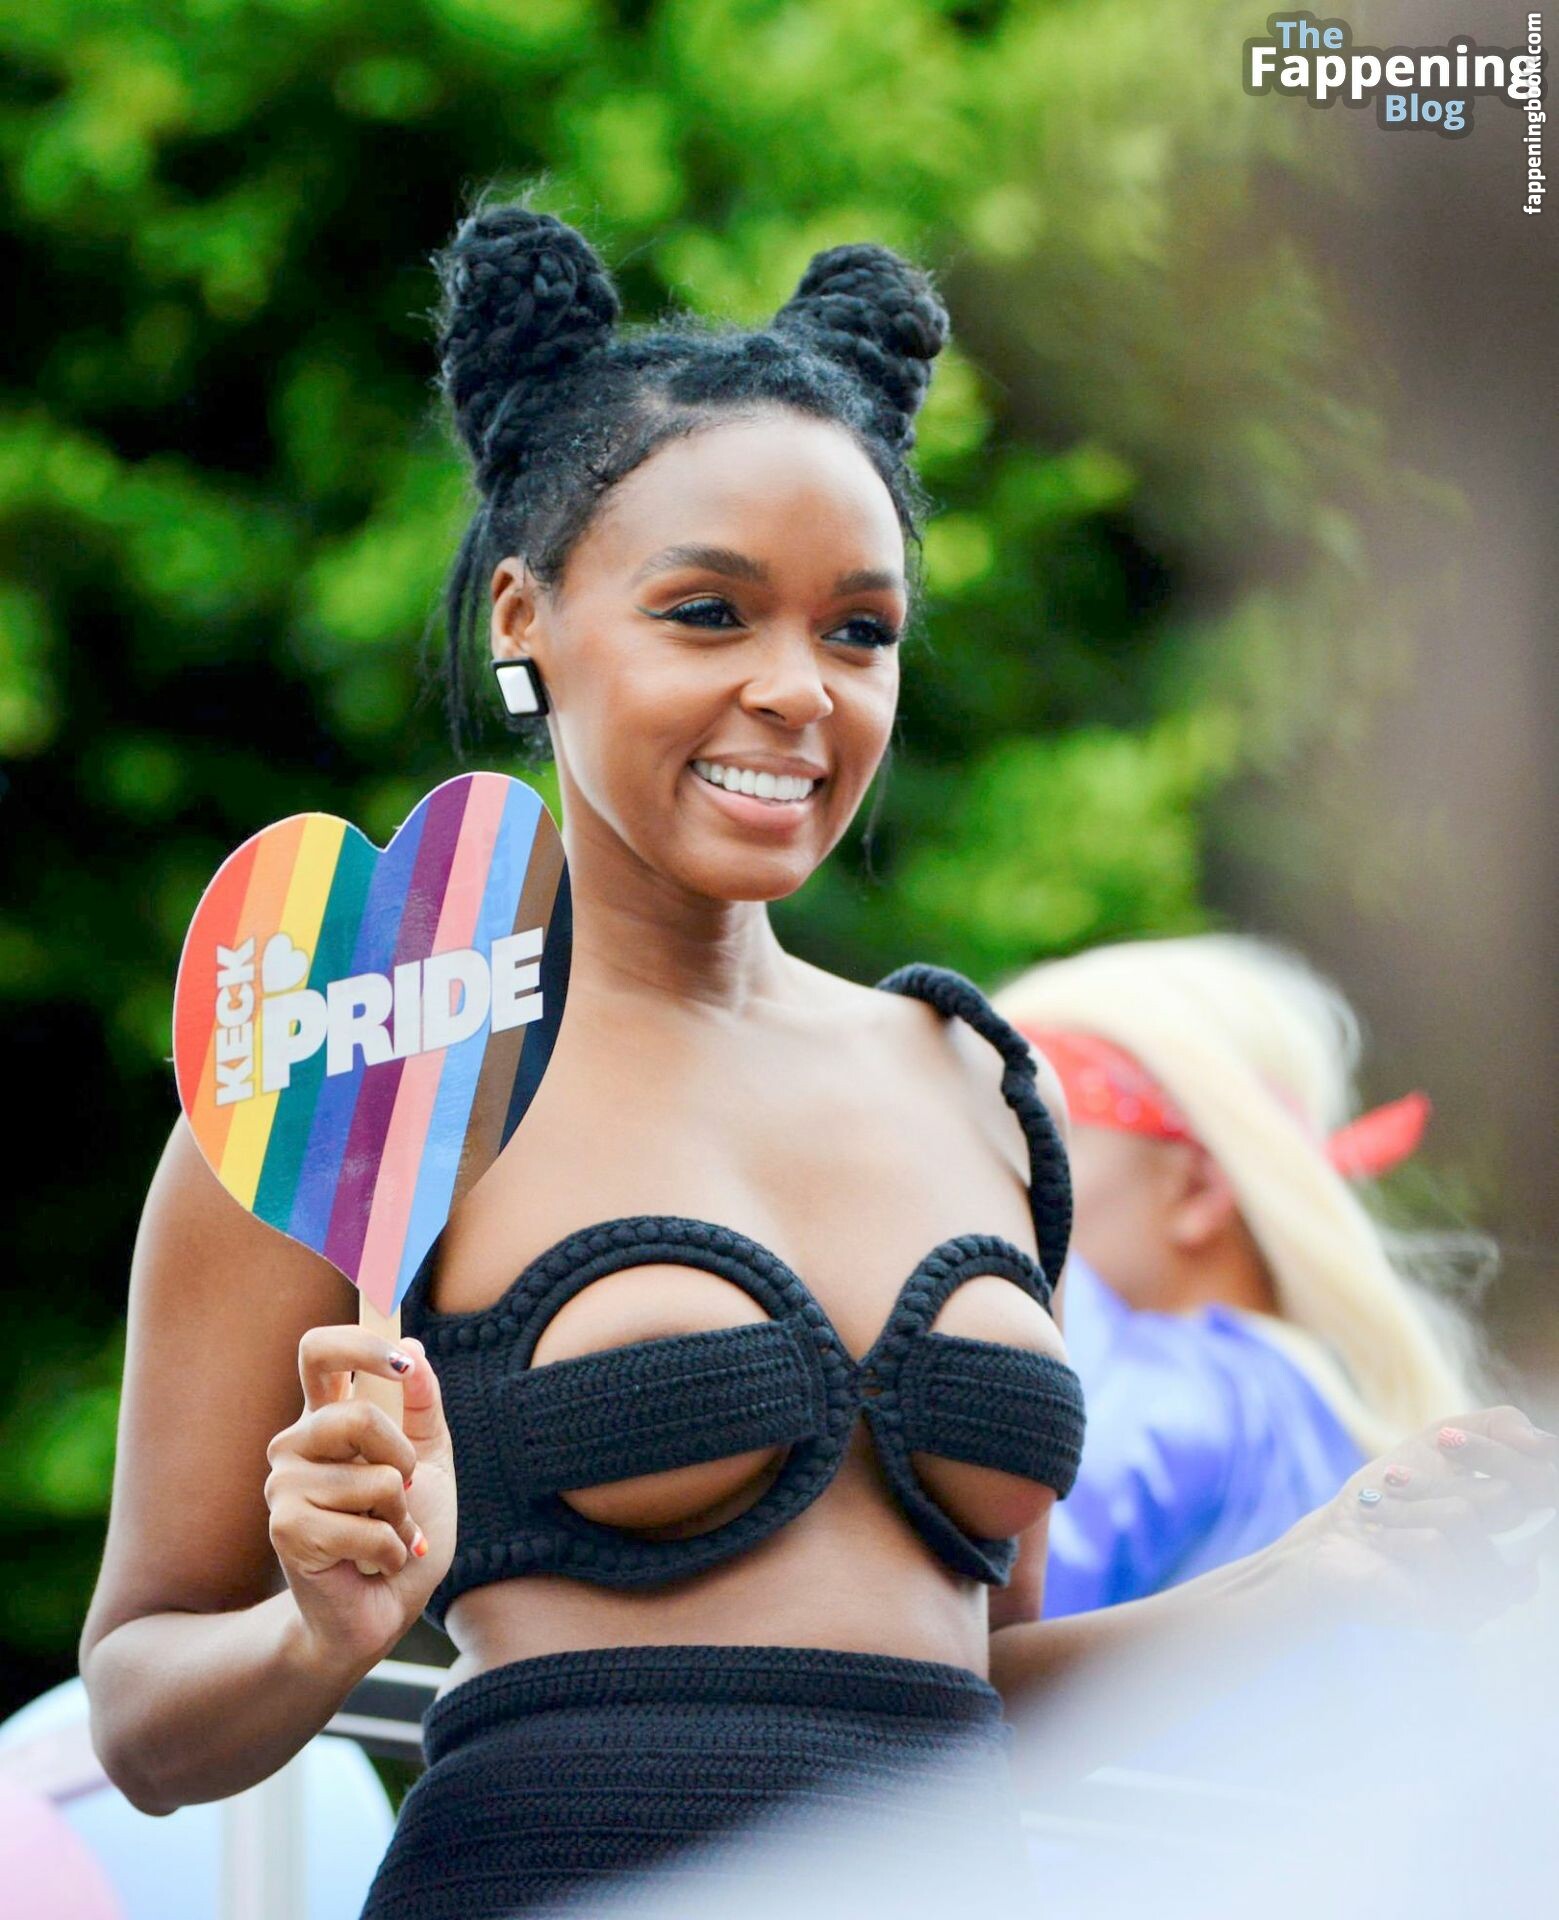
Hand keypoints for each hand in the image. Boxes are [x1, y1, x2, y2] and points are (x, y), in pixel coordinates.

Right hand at [265, 1329, 455, 1673]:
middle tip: (404, 1493)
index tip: (402, 1362)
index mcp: (325, 1420)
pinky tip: (375, 1562)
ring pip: (377, 1479)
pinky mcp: (286, 1528)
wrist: (381, 1609)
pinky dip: (392, 1549)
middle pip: (357, 1416)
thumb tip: (415, 1347)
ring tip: (387, 1537)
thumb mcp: (429, 1461)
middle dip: (402, 1460)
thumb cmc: (402, 1532)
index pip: (318, 1352)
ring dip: (401, 1518)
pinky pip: (369, 1526)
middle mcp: (295, 1445)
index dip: (357, 1343)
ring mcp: (284, 1486)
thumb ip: (422, 1406)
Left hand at [1284, 1404, 1558, 1631]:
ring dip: (1410, 1504)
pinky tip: (1383, 1540)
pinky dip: (1400, 1532)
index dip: (1496, 1453)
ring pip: (1465, 1515)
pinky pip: (1438, 1545)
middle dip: (1436, 1480)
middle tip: (1393, 1478)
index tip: (1443, 1440)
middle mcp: (1522, 1559)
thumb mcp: (1441, 1442)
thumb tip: (1539, 1442)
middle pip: (1507, 1496)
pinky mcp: (1464, 1614)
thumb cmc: (1392, 1491)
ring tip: (1379, 1509)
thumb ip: (1496, 1427)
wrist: (1335, 1541)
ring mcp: (1497, 1592)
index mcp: (1524, 1519)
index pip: (1543, 1481)